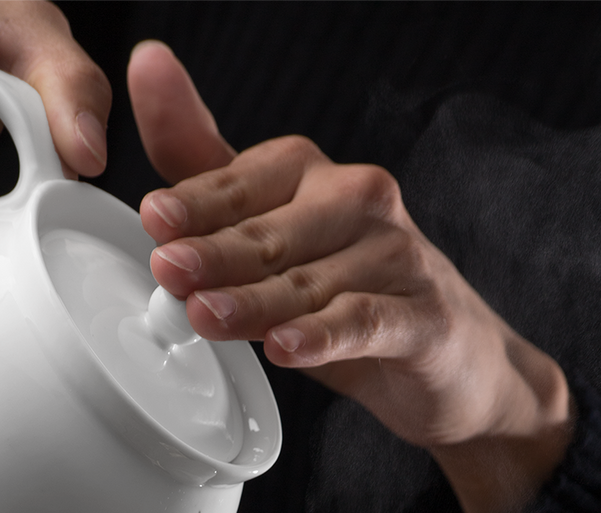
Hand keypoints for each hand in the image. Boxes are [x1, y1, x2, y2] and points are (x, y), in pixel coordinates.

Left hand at [128, 42, 573, 512]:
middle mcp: (360, 204)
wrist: (453, 360)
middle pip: (273, 232)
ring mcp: (396, 259)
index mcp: (316, 178)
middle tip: (168, 269)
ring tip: (208, 316)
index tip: (154, 218)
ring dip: (256, 301)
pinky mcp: (423, 317)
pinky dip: (323, 336)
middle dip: (216, 252)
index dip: (198, 200)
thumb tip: (148, 64)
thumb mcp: (277, 239)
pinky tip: (286, 348)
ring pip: (311, 281)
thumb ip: (210, 171)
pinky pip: (365, 322)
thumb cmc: (353, 295)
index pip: (248, 179)